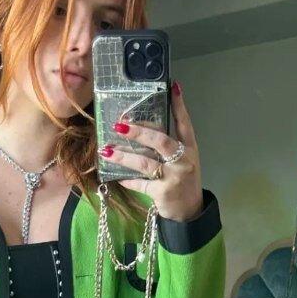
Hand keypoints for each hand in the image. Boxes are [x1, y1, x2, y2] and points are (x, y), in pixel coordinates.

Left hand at [99, 82, 202, 222]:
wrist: (189, 211)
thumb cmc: (182, 182)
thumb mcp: (182, 161)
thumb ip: (167, 148)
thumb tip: (140, 131)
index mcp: (189, 148)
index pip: (184, 123)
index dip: (179, 105)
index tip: (172, 86)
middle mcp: (183, 159)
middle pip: (160, 140)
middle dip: (138, 132)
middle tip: (119, 126)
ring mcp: (174, 176)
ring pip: (145, 163)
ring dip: (124, 156)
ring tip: (107, 151)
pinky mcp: (163, 192)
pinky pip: (140, 183)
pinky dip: (127, 180)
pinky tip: (115, 177)